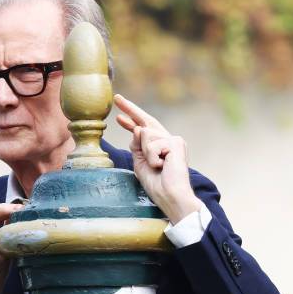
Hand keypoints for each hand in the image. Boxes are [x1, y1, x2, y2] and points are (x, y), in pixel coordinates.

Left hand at [114, 94, 201, 223]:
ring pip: (144, 133)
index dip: (130, 123)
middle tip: (116, 98)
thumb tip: (137, 129)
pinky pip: (151, 142)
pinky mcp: (176, 142)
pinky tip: (163, 166)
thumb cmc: (157, 185)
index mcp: (158, 149)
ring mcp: (173, 140)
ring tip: (157, 166)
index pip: (142, 132)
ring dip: (146, 153)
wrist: (170, 196)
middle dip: (130, 109)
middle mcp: (167, 141)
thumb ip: (137, 147)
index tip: (118, 118)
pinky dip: (152, 157)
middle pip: (146, 121)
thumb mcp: (141, 164)